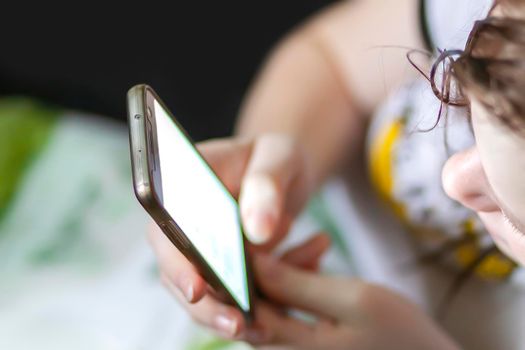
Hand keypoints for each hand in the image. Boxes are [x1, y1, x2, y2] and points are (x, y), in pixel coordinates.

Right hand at [147, 134, 315, 336]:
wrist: (286, 173)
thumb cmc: (275, 157)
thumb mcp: (278, 156)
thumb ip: (266, 184)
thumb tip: (256, 231)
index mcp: (183, 189)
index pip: (165, 231)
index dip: (175, 263)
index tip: (196, 288)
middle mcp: (187, 226)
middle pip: (182, 274)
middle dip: (209, 305)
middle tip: (239, 325)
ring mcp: (207, 253)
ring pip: (212, 294)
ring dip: (243, 311)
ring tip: (274, 322)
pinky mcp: (230, 272)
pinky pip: (249, 294)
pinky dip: (278, 293)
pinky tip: (312, 257)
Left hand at [248, 255, 459, 349]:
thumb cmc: (401, 335)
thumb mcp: (353, 300)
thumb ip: (297, 286)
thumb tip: (253, 265)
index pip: (247, 308)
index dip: (245, 268)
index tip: (255, 234)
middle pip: (260, 304)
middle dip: (275, 265)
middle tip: (298, 237)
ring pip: (275, 303)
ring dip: (290, 272)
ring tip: (319, 244)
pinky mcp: (309, 346)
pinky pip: (290, 310)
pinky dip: (300, 285)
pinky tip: (317, 262)